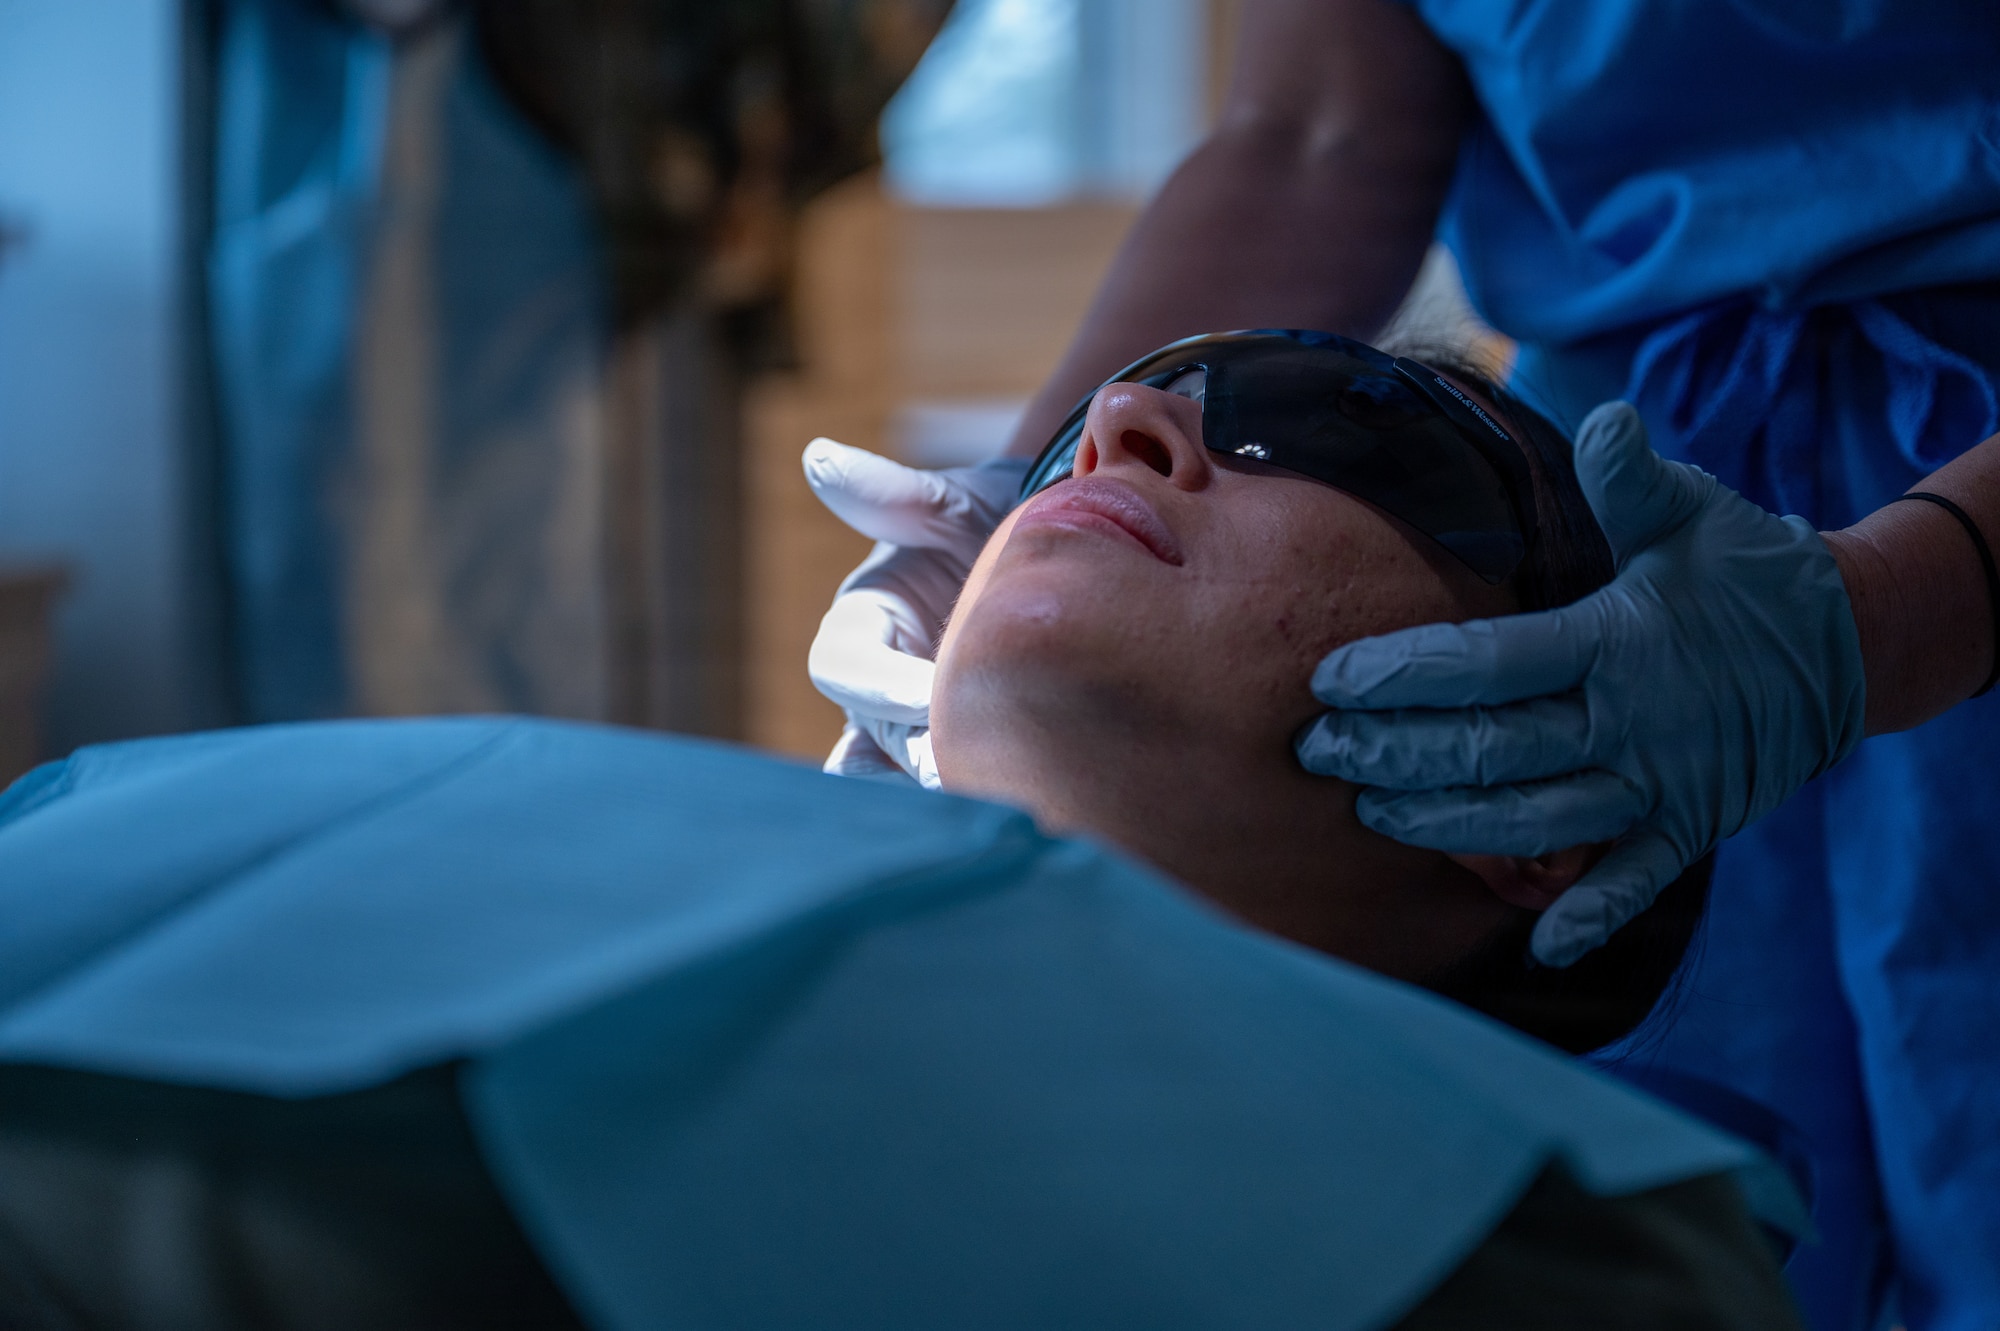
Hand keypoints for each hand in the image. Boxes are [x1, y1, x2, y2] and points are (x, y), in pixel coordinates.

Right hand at [803, 439, 1026, 785]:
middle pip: (867, 744)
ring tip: (988, 812)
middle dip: (906, 763)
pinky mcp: (967, 758)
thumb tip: (819, 460)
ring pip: (901, 785)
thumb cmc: (994, 519)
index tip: (926, 695)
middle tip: (956, 778)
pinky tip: (1026, 818)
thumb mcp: (950, 503)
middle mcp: (879, 689)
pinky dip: (979, 810)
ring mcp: (918, 731)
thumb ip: (893, 493)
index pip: (843, 665)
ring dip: (938, 799)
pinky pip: (956, 799)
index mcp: (861, 627)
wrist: (1061, 554)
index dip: (877, 685)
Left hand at [1295, 402, 1866, 965]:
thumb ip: (1636, 478)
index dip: (1407, 672)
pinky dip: (1594, 915)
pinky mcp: (1691, 826)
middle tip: (1317, 753)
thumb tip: (1609, 419)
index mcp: (1618, 639)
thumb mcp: (1695, 512)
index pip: (1492, 661)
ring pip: (1541, 820)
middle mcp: (1632, 720)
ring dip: (1451, 827)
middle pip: (1497, 749)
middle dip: (1397, 755)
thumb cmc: (1746, 569)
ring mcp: (1661, 782)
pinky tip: (1540, 944)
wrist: (1850, 642)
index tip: (1331, 678)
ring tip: (1371, 816)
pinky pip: (1638, 882)